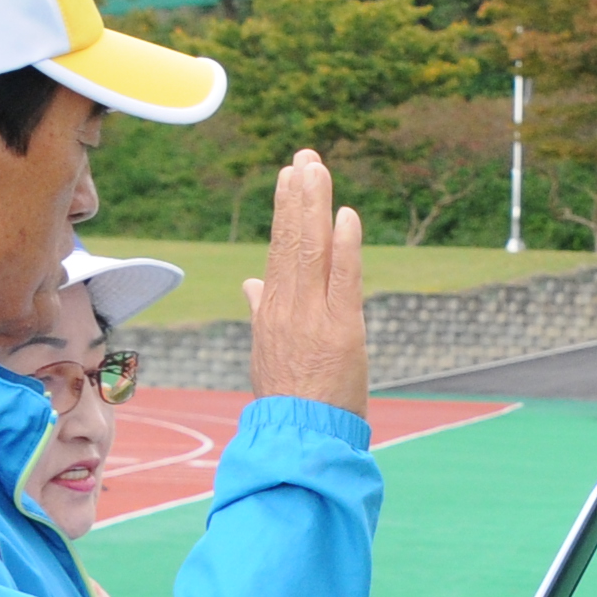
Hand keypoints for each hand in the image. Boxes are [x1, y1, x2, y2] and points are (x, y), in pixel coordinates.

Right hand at [244, 149, 369, 414]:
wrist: (298, 439)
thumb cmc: (286, 399)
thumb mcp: (267, 351)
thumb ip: (262, 312)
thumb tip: (251, 284)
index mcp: (271, 310)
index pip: (279, 250)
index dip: (286, 211)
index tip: (290, 177)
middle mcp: (287, 308)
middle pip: (291, 241)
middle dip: (298, 196)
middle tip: (305, 157)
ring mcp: (313, 318)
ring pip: (312, 251)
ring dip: (315, 207)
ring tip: (316, 169)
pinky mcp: (341, 331)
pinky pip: (343, 280)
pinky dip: (345, 246)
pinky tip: (345, 215)